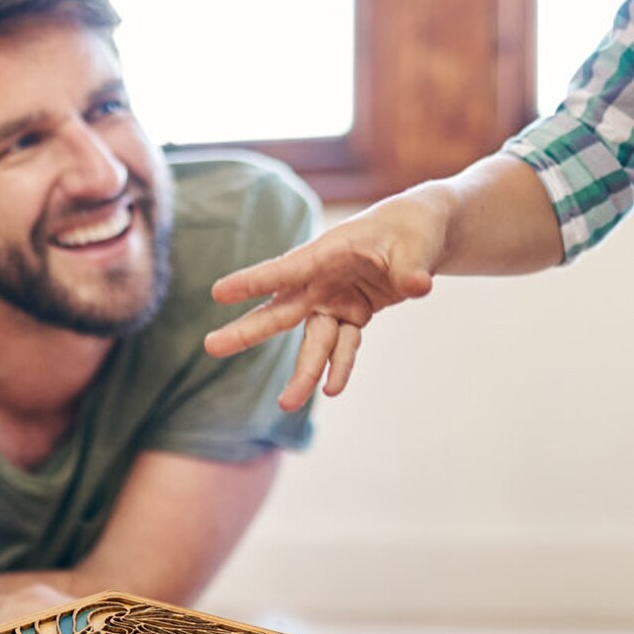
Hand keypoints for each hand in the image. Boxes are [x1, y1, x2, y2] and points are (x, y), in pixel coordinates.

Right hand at [205, 188, 450, 409]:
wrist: (421, 233)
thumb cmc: (411, 229)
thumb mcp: (415, 245)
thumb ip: (411, 269)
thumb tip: (419, 287)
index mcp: (329, 253)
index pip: (287, 269)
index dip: (255, 281)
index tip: (218, 292)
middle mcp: (323, 280)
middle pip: (281, 311)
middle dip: (248, 331)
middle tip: (211, 347)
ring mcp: (334, 300)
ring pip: (313, 341)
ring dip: (303, 372)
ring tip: (287, 404)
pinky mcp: (351, 316)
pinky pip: (343, 345)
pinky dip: (341, 366)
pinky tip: (332, 389)